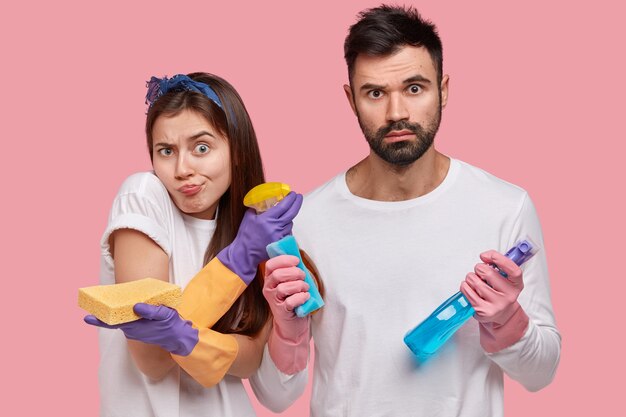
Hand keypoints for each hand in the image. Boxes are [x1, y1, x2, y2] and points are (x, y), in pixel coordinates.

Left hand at [84, 303, 198, 355]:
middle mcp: (132, 330)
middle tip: (93, 302)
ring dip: (114, 312)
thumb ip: (151, 311)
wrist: (179, 338)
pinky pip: (128, 319)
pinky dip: (124, 312)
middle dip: (104, 313)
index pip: (113, 324)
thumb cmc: (172, 326)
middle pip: (114, 320)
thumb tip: (136, 306)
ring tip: (107, 300)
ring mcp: (135, 329)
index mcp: (136, 327)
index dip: (99, 321)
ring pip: (121, 319)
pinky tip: (125, 304)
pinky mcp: (139, 327)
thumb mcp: (165, 315)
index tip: (87, 317)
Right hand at [217, 191, 303, 283]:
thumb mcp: (249, 217)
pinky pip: (288, 232)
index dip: (290, 198)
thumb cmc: (246, 235)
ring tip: (284, 214)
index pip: (283, 205)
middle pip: (292, 212)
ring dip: (289, 217)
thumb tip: (263, 201)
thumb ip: (257, 208)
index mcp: (267, 219)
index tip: (293, 193)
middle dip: (297, 202)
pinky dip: (286, 228)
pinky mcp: (281, 243)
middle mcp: (275, 226)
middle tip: (298, 196)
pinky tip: (281, 227)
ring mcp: (280, 235)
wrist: (245, 253)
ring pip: (290, 223)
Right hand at [263, 255, 310, 373]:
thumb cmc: (295, 301)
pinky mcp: (281, 311)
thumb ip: (293, 272)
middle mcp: (269, 289)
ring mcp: (273, 300)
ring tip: (305, 288)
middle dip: (294, 273)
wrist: (293, 325)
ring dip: (299, 285)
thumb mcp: (292, 283)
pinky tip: (305, 297)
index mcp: (270, 279)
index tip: (297, 260)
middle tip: (303, 277)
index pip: (271, 264)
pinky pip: (290, 301)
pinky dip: (300, 297)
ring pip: (283, 288)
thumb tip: (299, 259)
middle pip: (277, 275)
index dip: (284, 260)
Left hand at [460, 250, 528, 351]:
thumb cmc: (499, 291)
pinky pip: (467, 291)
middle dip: (479, 268)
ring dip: (471, 277)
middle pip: (488, 272)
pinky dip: (465, 286)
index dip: (500, 259)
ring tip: (475, 282)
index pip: (513, 270)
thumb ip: (498, 265)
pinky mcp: (483, 311)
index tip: (486, 255)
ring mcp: (497, 305)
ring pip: (475, 281)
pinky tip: (470, 288)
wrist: (500, 316)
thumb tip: (485, 256)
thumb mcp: (505, 278)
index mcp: (516, 285)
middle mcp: (509, 296)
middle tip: (480, 272)